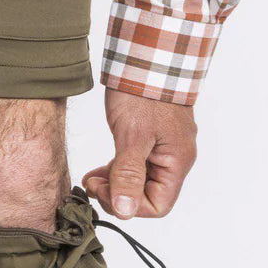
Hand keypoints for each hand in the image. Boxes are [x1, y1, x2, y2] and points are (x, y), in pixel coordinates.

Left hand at [83, 88, 196, 218]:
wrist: (147, 57)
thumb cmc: (144, 93)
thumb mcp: (132, 137)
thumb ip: (128, 175)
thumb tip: (125, 210)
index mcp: (176, 162)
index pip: (157, 206)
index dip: (128, 206)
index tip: (106, 190)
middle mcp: (173, 159)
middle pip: (146, 196)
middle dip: (117, 195)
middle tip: (93, 183)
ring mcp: (162, 149)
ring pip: (137, 182)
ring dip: (113, 184)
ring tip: (91, 178)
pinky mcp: (149, 140)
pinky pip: (134, 166)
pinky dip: (115, 171)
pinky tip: (97, 170)